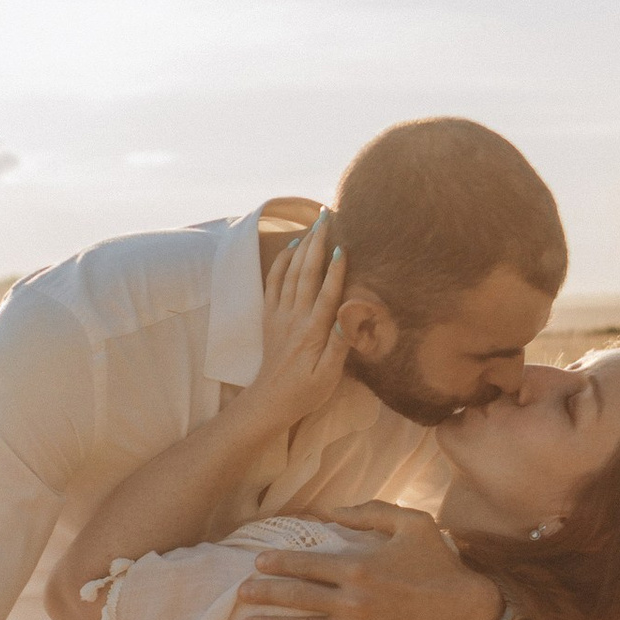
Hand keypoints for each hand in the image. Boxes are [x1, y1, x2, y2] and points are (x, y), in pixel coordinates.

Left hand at [235, 501, 502, 619]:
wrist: (470, 614)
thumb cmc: (441, 564)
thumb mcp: (412, 523)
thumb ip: (370, 511)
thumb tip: (331, 512)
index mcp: (358, 567)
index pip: (306, 564)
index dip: (277, 562)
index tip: (257, 563)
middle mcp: (352, 601)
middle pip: (297, 597)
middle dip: (264, 594)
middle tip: (239, 594)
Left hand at [240, 213, 347, 437]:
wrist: (269, 402)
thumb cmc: (305, 391)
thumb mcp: (329, 376)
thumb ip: (339, 345)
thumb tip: (350, 318)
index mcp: (313, 332)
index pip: (326, 294)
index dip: (336, 270)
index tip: (343, 245)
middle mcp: (295, 318)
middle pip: (307, 274)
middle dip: (317, 244)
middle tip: (326, 218)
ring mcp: (280, 315)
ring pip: (291, 273)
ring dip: (302, 247)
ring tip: (313, 225)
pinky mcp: (270, 317)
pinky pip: (273, 283)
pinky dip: (281, 263)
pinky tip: (290, 248)